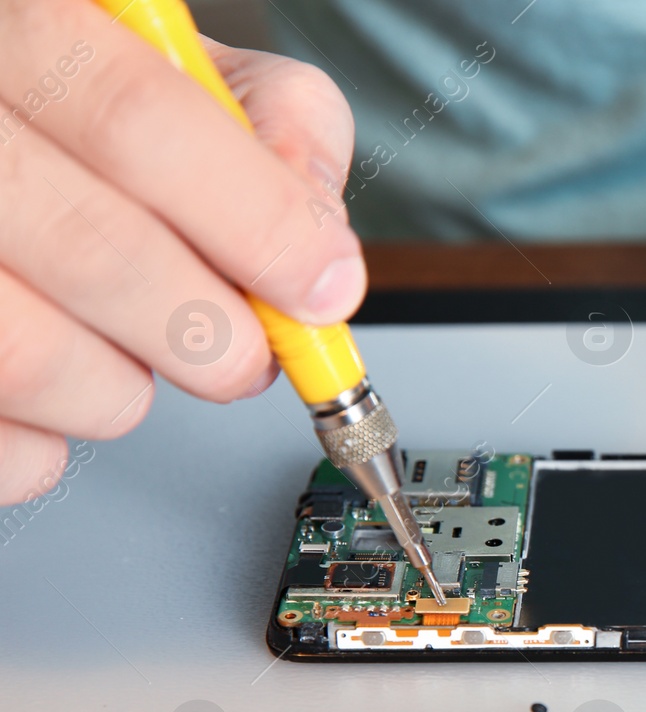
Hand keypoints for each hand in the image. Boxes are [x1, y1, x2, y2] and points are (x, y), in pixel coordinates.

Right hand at [0, 3, 360, 504]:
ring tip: (128, 352)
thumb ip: (272, 121)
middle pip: (93, 252)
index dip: (258, 223)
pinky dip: (48, 443)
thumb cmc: (75, 100)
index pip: (137, 122)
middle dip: (216, 333)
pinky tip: (63, 384)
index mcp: (19, 28)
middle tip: (245, 353)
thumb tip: (321, 235)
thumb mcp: (179, 63)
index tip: (321, 287)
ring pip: (31, 357)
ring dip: (123, 389)